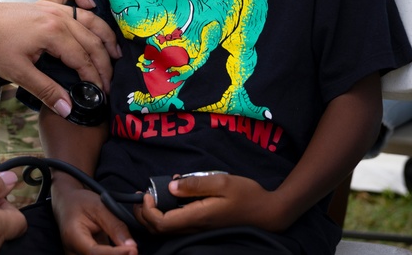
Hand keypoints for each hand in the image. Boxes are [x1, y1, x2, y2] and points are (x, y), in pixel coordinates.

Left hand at [0, 0, 120, 116]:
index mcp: (53, 33)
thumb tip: (69, 108)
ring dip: (104, 34)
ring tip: (115, 51)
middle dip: (104, 63)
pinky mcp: (45, 3)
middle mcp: (58, 17)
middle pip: (91, 40)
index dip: (95, 78)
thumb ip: (46, 90)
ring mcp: (53, 7)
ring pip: (88, 19)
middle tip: (109, 81)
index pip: (83, 59)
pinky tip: (90, 4)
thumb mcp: (18, 73)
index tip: (100, 93)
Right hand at [51, 180, 136, 254]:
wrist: (68, 203)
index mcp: (73, 236)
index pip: (95, 252)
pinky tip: (124, 252)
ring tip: (130, 251)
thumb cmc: (81, 202)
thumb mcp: (99, 207)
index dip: (115, 254)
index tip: (133, 250)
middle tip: (134, 251)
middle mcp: (72, 251)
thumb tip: (131, 246)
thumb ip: (115, 226)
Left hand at [135, 173, 287, 233]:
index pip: (161, 223)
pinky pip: (178, 225)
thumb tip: (170, 186)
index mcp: (197, 217)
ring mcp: (199, 229)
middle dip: (145, 214)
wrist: (268, 213)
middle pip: (159, 230)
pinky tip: (174, 195)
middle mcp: (195, 227)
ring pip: (167, 229)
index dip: (148, 210)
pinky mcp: (203, 227)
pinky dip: (168, 213)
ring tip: (155, 193)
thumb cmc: (247, 195)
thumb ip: (195, 184)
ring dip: (155, 214)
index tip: (148, 192)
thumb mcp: (222, 182)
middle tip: (143, 194)